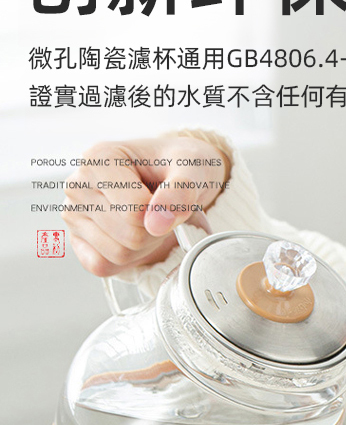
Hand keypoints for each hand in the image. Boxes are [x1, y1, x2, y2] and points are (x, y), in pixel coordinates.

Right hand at [62, 132, 228, 277]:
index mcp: (100, 158)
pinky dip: (126, 259)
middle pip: (130, 236)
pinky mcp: (76, 240)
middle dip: (157, 232)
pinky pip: (102, 266)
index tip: (166, 198)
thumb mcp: (192, 167)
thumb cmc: (176, 166)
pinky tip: (134, 237)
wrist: (170, 174)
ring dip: (145, 246)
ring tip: (148, 221)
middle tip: (161, 212)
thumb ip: (181, 190)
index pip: (135, 212)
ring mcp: (73, 214)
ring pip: (118, 255)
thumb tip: (157, 222)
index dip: (163, 215)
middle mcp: (78, 185)